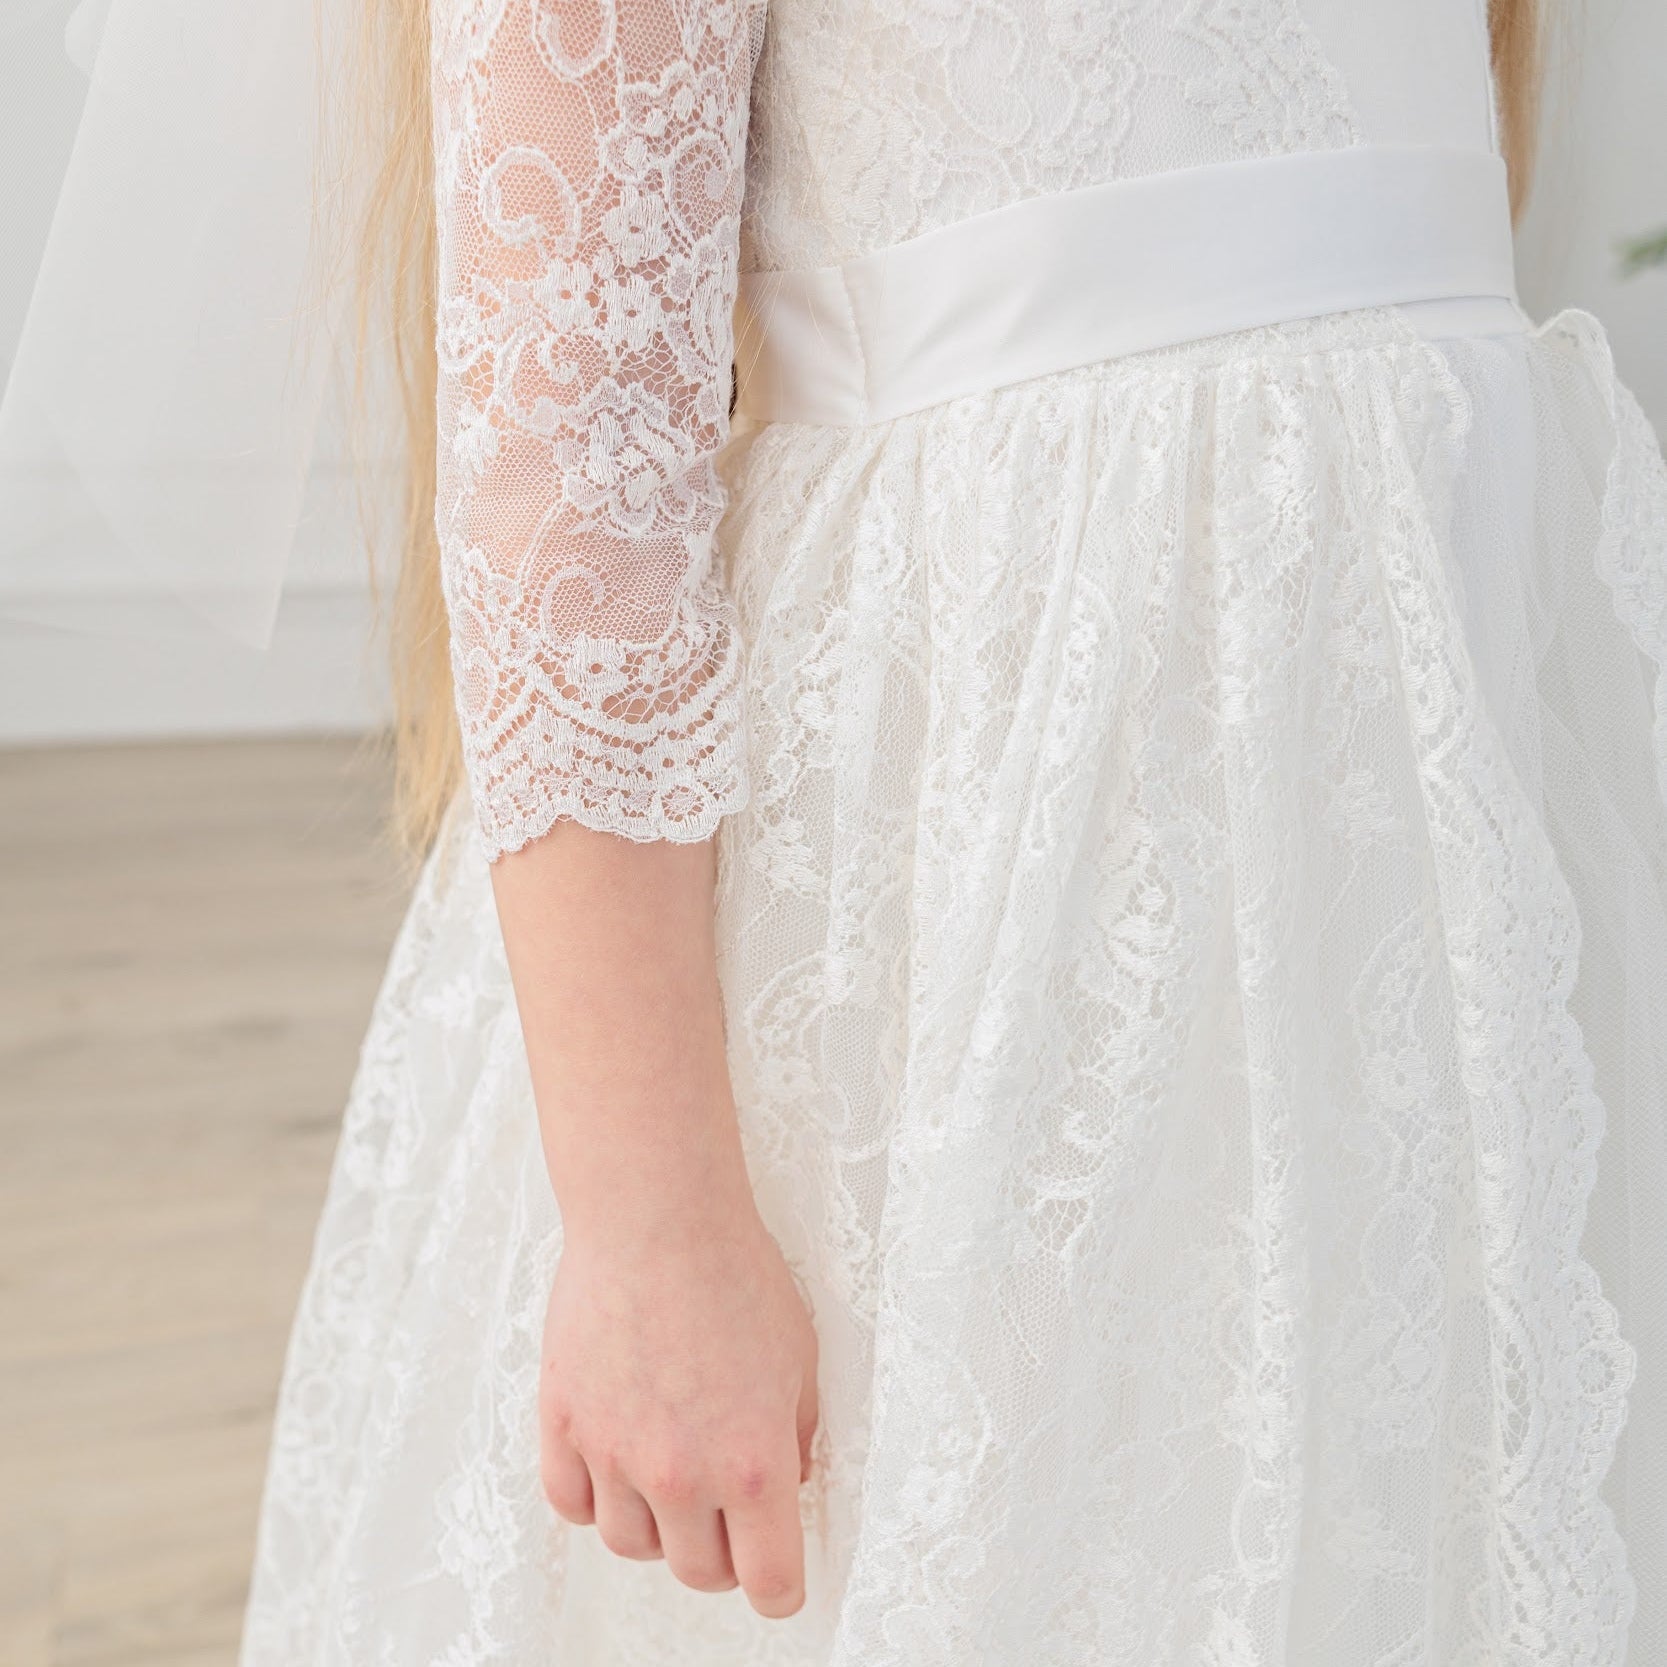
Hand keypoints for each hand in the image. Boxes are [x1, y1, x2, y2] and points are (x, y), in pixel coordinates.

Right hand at [538, 1201, 820, 1618]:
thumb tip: (783, 1486)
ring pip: (633, 1544)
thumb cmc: (738, 1274)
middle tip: (728, 1512)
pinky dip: (597, 1497)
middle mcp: (681, 1476)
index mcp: (754, 1465)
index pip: (771, 1584)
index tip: (778, 1570)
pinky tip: (617, 1460)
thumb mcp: (799, 1357)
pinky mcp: (563, 1424)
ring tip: (672, 1471)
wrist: (658, 1215)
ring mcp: (614, 1454)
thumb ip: (794, 1436)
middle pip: (700, 1572)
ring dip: (658, 1524)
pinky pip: (573, 1504)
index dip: (780, 1585)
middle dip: (723, 1552)